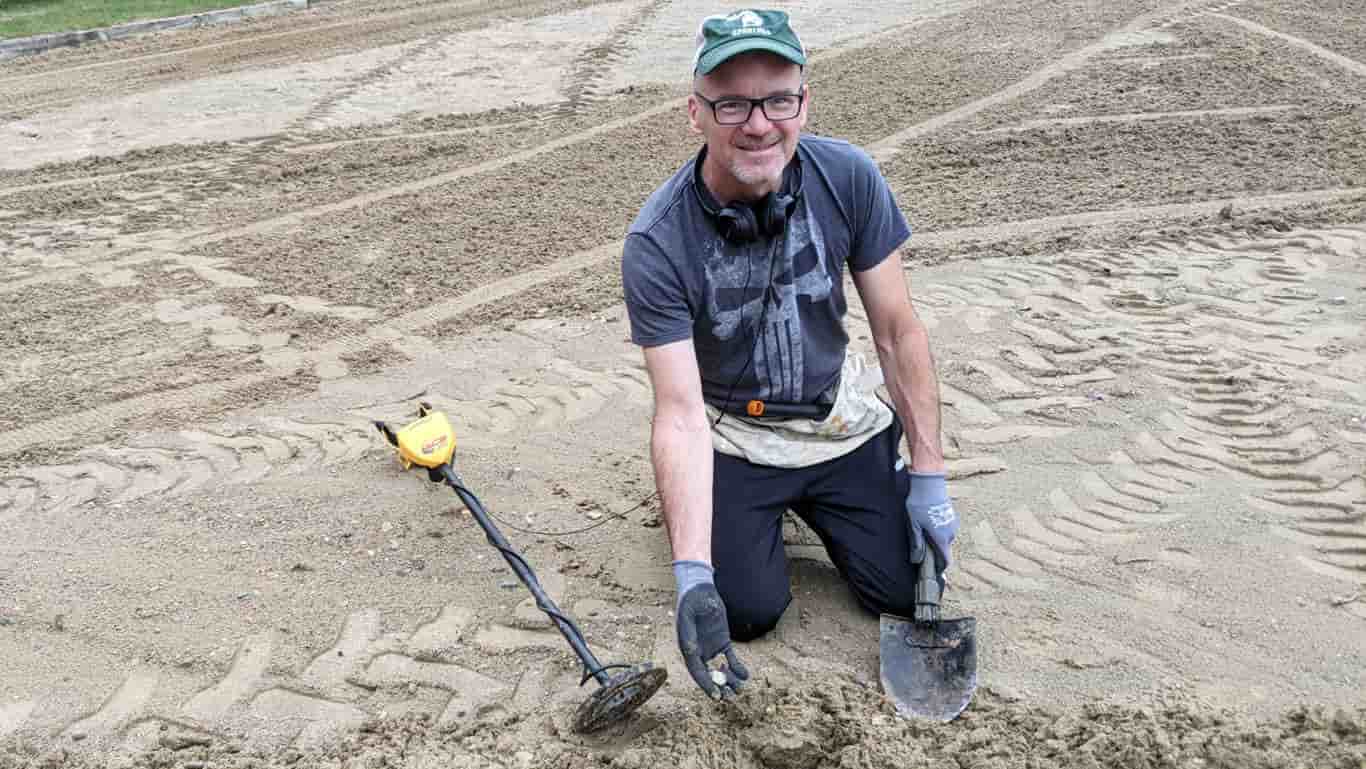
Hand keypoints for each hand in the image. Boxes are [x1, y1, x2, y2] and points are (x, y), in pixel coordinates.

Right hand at [673, 561, 748, 698]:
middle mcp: (698, 651)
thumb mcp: (687, 615)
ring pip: (720, 669)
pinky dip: (737, 667)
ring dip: (730, 680)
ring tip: (740, 689)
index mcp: (687, 648)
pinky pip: (730, 658)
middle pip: (709, 674)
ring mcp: (710, 647)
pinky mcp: (722, 641)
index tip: (716, 696)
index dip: (706, 685)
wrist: (700, 589)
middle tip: (731, 697)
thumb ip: (689, 634)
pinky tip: (745, 674)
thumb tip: (691, 652)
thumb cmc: (691, 600)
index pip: (697, 671)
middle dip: (720, 686)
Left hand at [905, 471, 958, 572]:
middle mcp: (951, 533)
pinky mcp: (951, 515)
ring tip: (923, 533)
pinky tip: (928, 523)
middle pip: (944, 550)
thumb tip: (916, 559)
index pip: (946, 560)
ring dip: (937, 540)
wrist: (929, 482)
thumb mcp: (914, 525)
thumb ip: (917, 543)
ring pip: (945, 538)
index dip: (939, 568)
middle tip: (921, 550)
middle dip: (935, 552)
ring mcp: (953, 523)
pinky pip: (946, 528)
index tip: (931, 571)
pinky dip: (939, 530)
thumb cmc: (920, 504)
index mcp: (942, 538)